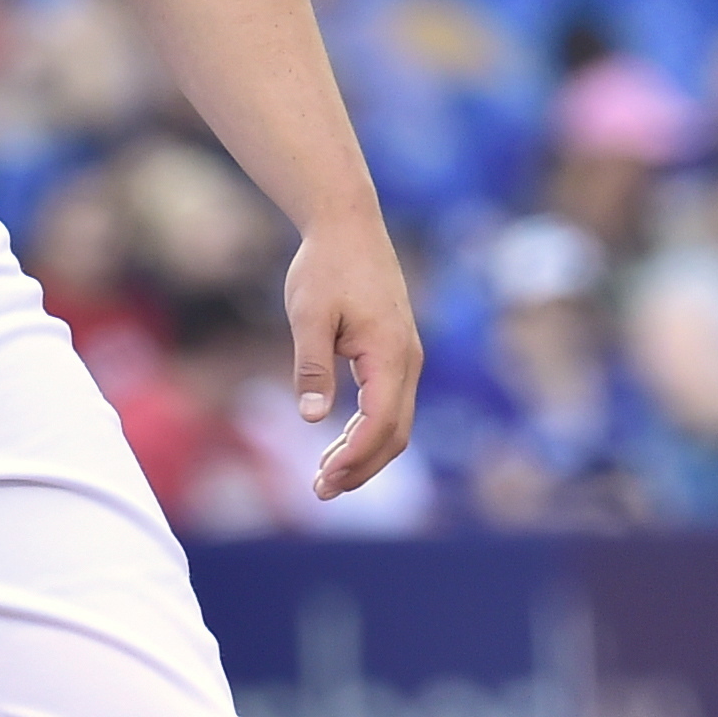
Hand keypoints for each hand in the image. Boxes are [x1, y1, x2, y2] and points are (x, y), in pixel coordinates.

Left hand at [282, 221, 422, 499]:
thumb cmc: (325, 266)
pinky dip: (366, 430)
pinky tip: (337, 442)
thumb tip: (314, 418)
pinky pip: (389, 404)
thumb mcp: (309, 316)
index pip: (380, 424)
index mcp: (390, 354)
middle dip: (361, 467)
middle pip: (394, 434)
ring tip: (325, 477)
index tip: (322, 480)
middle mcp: (408, 360)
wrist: (348, 225)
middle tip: (321, 491)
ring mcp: (406, 357)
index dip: (354, 459)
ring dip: (364, 453)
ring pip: (395, 423)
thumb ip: (312, 367)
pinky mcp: (395, 353)